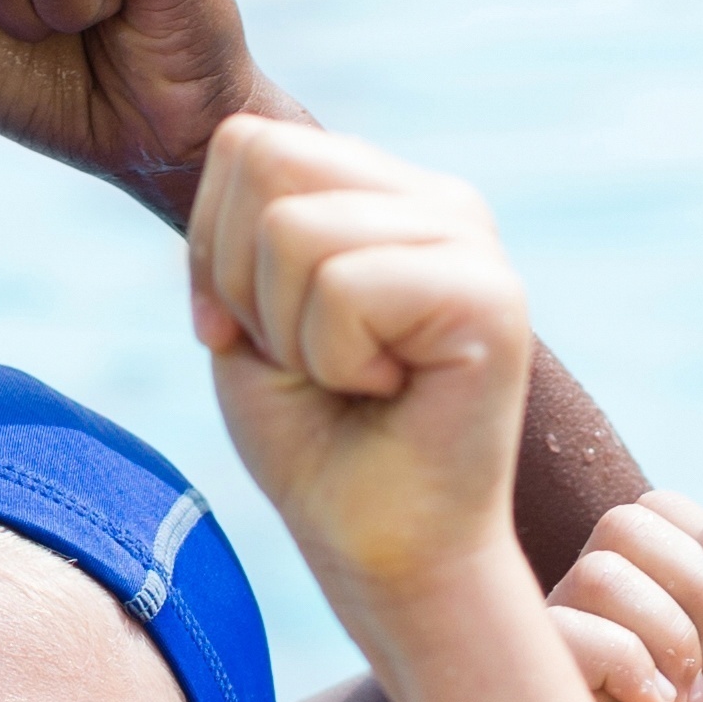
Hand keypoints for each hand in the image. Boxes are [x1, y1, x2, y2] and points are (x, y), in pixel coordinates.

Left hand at [189, 116, 530, 617]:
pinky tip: (387, 393)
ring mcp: (473, 241)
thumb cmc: (318, 449)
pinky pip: (344, 286)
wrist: (386, 557)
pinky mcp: (490, 295)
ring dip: (293, 333)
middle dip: (243, 284)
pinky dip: (335, 360)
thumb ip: (246, 223)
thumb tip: (242, 145)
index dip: (212, 250)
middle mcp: (441, 201)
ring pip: (294, 229)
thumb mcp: (251, 318)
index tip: (253, 337)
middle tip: (307, 362)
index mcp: (387, 194)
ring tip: (353, 381)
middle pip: (263, 161)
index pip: (248, 144)